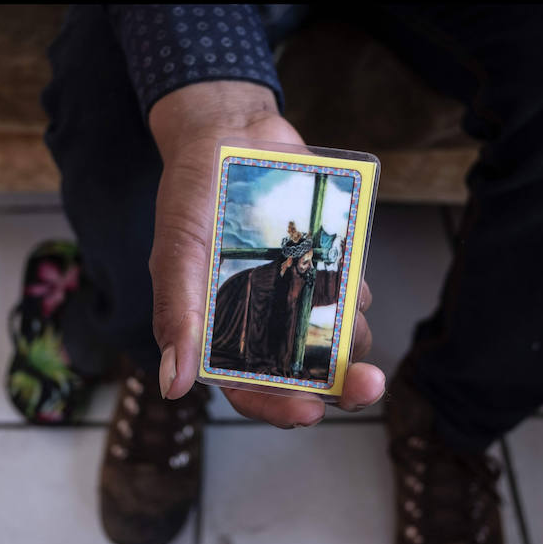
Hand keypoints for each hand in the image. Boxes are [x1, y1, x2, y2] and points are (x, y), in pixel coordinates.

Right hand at [148, 81, 384, 427]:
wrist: (230, 131)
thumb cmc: (192, 191)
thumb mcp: (179, 251)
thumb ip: (179, 315)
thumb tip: (174, 385)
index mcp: (218, 328)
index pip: (248, 387)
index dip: (279, 407)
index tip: (312, 412)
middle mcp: (259, 319)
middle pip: (301, 373)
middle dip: (339, 385)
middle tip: (368, 384)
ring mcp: (294, 294)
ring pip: (332, 339)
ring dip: (353, 340)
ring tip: (352, 316)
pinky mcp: (322, 265)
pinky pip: (349, 295)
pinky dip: (357, 297)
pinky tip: (352, 282)